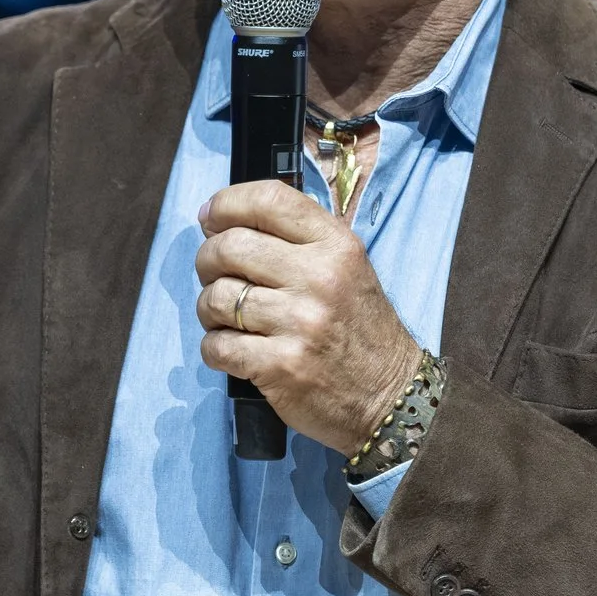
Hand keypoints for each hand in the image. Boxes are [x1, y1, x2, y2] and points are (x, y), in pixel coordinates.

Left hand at [194, 181, 423, 454]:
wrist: (389, 396)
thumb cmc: (359, 329)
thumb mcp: (347, 268)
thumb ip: (297, 239)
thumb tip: (220, 221)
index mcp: (336, 245)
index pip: (268, 199)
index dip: (226, 203)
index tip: (210, 218)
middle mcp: (319, 277)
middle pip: (228, 247)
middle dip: (207, 260)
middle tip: (214, 276)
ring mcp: (300, 323)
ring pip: (216, 297)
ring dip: (209, 309)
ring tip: (227, 318)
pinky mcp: (281, 365)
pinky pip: (217, 345)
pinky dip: (215, 348)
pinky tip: (233, 350)